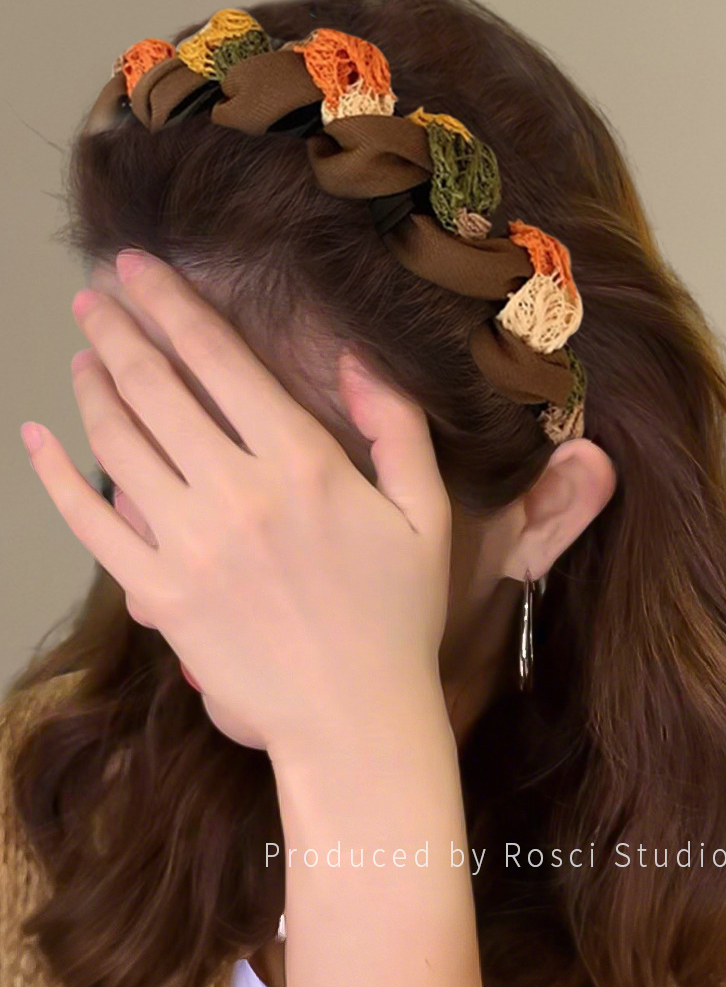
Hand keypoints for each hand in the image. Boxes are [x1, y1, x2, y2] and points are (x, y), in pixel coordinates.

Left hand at [21, 251, 452, 756]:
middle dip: (115, 330)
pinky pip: (90, 523)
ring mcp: (187, 546)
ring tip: (80, 354)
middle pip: (154, 388)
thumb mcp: (425, 514)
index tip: (136, 266)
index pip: (218, 359)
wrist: (353, 719)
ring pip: (118, 443)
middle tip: (92, 298)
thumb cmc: (396, 616)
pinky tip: (38, 439)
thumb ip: (397, 427)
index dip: (171, 302)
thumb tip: (356, 357)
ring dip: (91, 386)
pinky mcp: (157, 595)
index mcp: (302, 464)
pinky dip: (55, 476)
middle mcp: (234, 494)